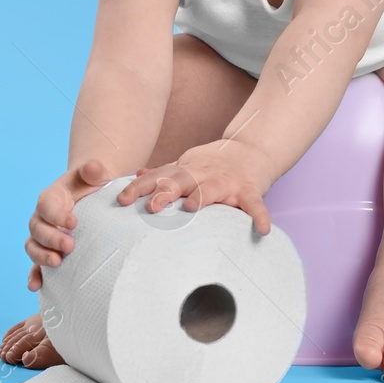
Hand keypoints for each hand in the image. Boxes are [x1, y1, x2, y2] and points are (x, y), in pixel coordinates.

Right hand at [25, 159, 112, 290]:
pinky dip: (34, 275)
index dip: (56, 214)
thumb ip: (93, 170)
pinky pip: (35, 265)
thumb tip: (93, 168)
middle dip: (51, 239)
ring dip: (42, 257)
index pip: (46, 205)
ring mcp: (42, 236)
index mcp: (51, 197)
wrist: (92, 198)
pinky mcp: (48, 251)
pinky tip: (37, 286)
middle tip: (70, 245)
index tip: (74, 222)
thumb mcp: (95, 175)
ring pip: (33, 247)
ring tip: (58, 262)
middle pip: (37, 229)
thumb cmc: (93, 185)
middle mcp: (42, 217)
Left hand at [117, 139, 277, 234]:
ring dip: (201, 197)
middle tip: (151, 207)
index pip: (158, 177)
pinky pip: (254, 205)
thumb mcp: (187, 164)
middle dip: (164, 192)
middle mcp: (203, 174)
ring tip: (191, 209)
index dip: (139, 187)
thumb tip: (137, 174)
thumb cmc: (213, 164)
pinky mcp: (249, 191)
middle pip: (180, 181)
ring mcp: (227, 182)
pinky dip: (259, 216)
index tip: (121, 200)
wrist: (252, 151)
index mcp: (186, 171)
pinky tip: (261, 231)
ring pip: (211, 189)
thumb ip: (165, 172)